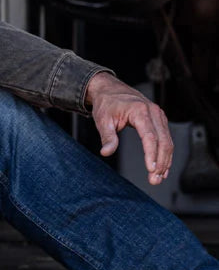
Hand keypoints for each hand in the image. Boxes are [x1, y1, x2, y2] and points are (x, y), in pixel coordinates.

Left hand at [85, 71, 172, 185]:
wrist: (110, 90)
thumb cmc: (106, 104)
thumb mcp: (103, 121)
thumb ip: (107, 137)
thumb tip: (106, 152)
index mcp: (140, 111)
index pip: (150, 136)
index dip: (151, 154)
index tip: (150, 169)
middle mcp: (153, 112)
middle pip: (163, 141)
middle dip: (161, 162)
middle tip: (155, 180)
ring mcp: (158, 116)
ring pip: (168, 141)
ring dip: (165, 161)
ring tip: (158, 178)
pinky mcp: (159, 120)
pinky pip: (166, 139)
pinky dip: (166, 154)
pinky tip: (163, 168)